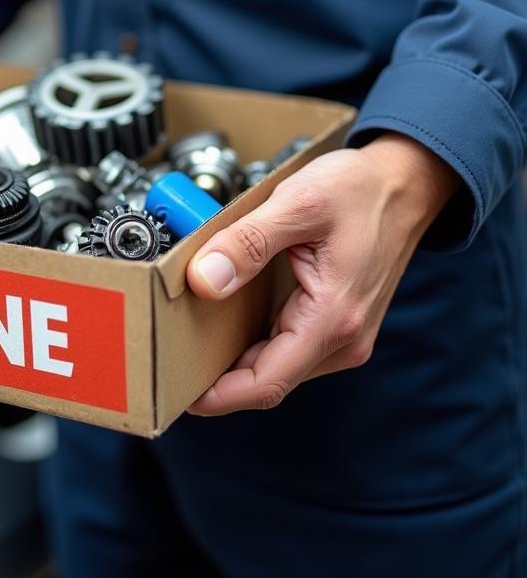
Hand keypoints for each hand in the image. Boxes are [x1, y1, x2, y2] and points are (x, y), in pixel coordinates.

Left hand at [185, 133, 458, 415]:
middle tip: (172, 360)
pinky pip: (288, 344)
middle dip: (220, 377)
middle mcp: (343, 337)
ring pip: (277, 364)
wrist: (405, 181)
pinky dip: (256, 340)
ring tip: (192, 338)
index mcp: (333, 317)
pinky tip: (228, 319)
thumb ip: (247, 243)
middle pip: (268, 378)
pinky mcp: (337, 322)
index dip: (219, 396)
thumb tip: (205, 280)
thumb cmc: (361, 190)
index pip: (267, 382)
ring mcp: (343, 333)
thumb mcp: (297, 204)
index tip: (180, 394)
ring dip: (237, 359)